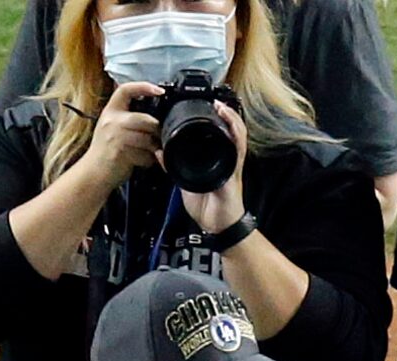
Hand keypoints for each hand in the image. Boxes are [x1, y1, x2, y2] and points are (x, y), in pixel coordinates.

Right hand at [80, 81, 163, 191]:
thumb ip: (128, 118)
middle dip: (157, 130)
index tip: (160, 90)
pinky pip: (144, 154)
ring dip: (154, 148)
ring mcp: (115, 137)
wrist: (92, 174)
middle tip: (159, 137)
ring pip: (147, 138)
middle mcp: (112, 122)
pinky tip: (144, 161)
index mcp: (110, 111)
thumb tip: (154, 118)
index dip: (144, 86)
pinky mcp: (121, 153)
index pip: (126, 90)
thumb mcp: (111, 127)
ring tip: (151, 152)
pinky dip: (148, 160)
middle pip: (145, 119)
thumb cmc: (105, 152)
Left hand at [179, 102, 247, 234]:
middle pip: (229, 128)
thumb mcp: (185, 185)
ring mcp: (233, 162)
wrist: (219, 226)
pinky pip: (237, 145)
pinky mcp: (235, 168)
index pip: (216, 134)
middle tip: (212, 98)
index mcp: (216, 159)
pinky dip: (233, 129)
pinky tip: (227, 118)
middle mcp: (227, 157)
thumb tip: (159, 153)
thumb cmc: (208, 208)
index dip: (211, 118)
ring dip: (229, 116)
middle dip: (223, 111)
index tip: (200, 105)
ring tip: (219, 104)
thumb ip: (173, 169)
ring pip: (236, 131)